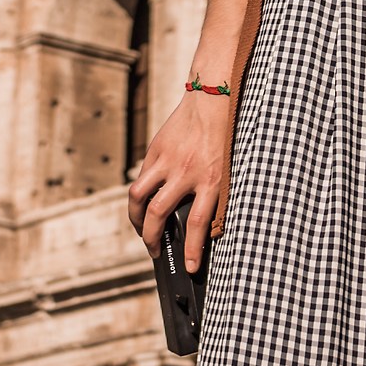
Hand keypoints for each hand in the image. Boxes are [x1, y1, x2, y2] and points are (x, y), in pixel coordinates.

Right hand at [125, 88, 236, 271]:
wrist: (214, 98)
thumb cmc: (228, 135)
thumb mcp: (229, 168)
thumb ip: (215, 193)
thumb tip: (205, 223)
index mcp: (210, 179)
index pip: (197, 224)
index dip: (191, 250)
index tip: (189, 267)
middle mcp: (186, 172)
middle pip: (159, 214)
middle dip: (152, 239)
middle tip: (155, 251)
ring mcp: (167, 161)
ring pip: (138, 197)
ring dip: (135, 219)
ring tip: (141, 230)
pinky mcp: (156, 150)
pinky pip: (141, 178)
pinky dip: (140, 195)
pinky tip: (144, 202)